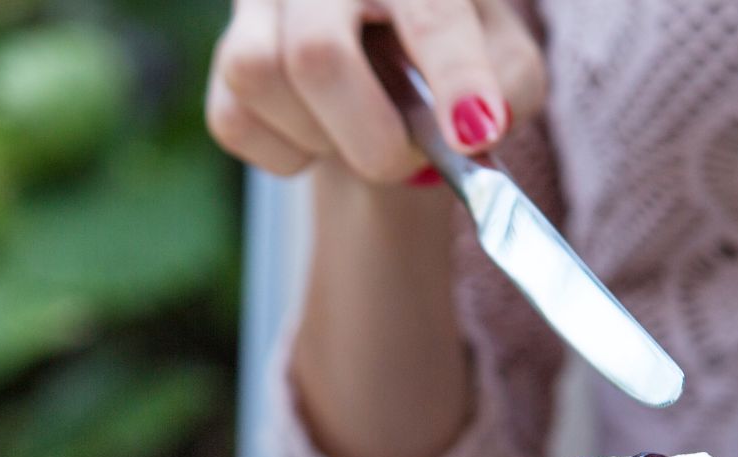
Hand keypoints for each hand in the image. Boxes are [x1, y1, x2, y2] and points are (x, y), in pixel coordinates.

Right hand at [206, 0, 545, 180]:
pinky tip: (322, 132)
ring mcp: (263, 1)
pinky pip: (233, 120)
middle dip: (372, 138)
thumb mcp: (505, 63)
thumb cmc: (453, 58)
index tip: (472, 132)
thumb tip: (479, 126)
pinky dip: (287, 154)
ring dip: (324, 139)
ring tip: (361, 128)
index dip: (454, 76)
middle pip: (317, 55)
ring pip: (259, 79)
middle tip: (406, 160)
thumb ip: (511, 89)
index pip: (431, 12)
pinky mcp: (226, 51)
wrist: (390, 62)